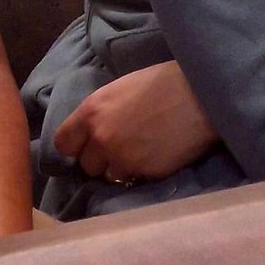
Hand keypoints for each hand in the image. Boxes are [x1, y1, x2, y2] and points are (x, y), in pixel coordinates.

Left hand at [53, 60, 216, 183]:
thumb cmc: (162, 83)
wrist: (201, 95)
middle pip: (86, 165)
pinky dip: (140, 173)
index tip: (85, 145)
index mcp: (92, 111)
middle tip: (119, 148)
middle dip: (99, 159)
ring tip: (139, 153)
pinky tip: (154, 156)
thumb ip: (101, 113)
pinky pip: (133, 181)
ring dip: (119, 168)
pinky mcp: (145, 174)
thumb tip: (92, 131)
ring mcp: (123, 159)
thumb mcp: (119, 90)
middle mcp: (102, 138)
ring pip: (109, 177)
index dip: (75, 146)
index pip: (63, 143)